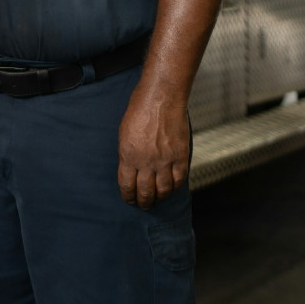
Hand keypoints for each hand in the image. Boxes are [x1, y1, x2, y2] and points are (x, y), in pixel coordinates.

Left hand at [117, 84, 189, 208]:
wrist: (161, 98)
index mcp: (128, 156)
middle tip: (143, 205)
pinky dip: (175, 187)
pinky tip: (171, 189)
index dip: (128, 196)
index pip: (127, 185)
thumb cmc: (139, 110)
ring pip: (164, 190)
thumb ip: (127, 154)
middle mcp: (147, 162)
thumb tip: (131, 170)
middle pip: (145, 192)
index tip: (129, 200)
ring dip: (159, 198)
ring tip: (157, 200)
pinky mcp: (181, 157)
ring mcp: (165, 161)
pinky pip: (179, 180)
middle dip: (143, 202)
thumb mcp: (124, 133)